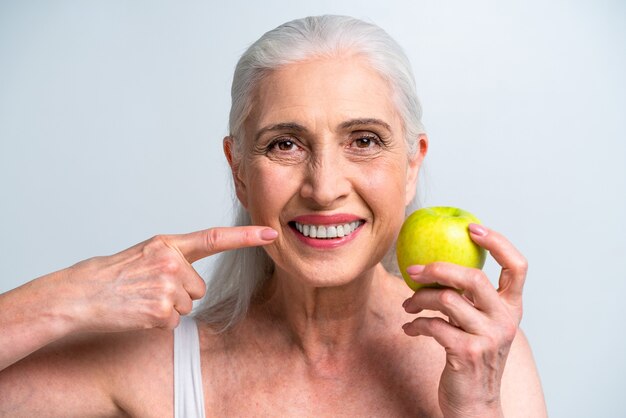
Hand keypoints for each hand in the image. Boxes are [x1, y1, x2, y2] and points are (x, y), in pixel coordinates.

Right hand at [62, 226, 277, 332]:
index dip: (246, 237)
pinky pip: (174, 321)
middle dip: (179, 292)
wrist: (81, 293)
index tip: (270, 233)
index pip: (215, 237)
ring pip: (187, 305)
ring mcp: (166, 285)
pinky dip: (158, 322)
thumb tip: (195, 278)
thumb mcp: (146, 253)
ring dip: (167, 307)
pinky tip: (139, 311)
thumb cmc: (113, 274)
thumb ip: (174, 257)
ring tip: (141, 298)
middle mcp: (171, 261)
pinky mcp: (160, 309)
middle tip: (149, 289)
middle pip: (198, 287)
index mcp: (168, 244)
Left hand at [401, 224, 526, 417]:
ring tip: (408, 305)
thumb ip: (470, 299)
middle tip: (413, 270)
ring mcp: (488, 337)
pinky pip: (433, 325)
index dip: (498, 242)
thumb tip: (437, 265)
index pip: (517, 266)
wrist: (475, 405)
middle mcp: (505, 320)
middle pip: (471, 277)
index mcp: (512, 308)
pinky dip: (416, 323)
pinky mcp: (467, 353)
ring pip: (446, 300)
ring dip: (419, 299)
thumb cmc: (473, 358)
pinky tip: (410, 328)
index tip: (471, 227)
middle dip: (437, 268)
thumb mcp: (481, 325)